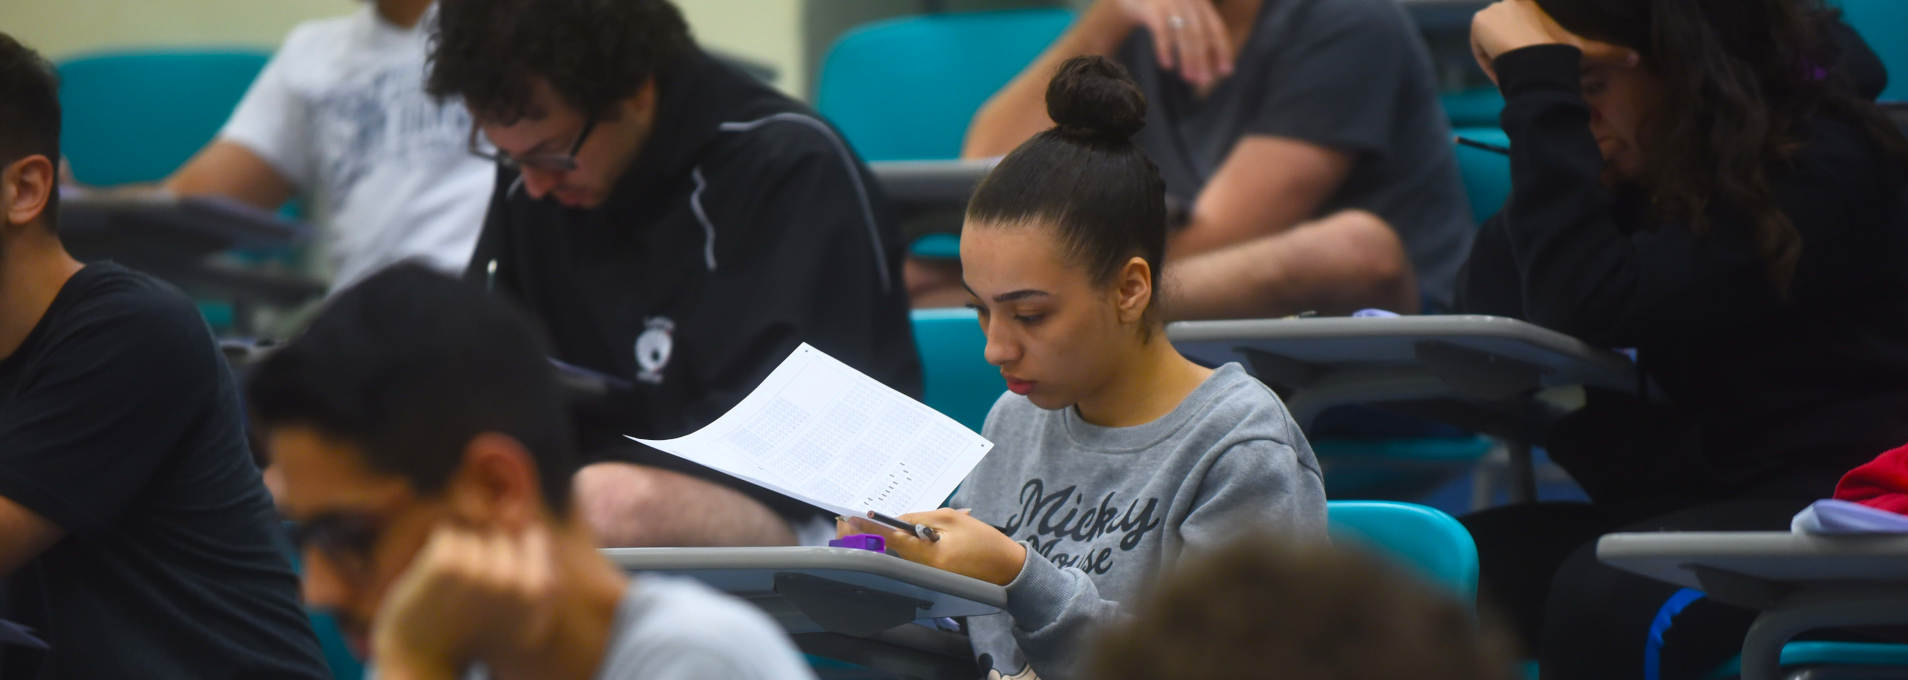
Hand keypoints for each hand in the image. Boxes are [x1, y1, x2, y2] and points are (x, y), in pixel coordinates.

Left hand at [370, 525, 557, 679]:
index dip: (510, 557)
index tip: (493, 591)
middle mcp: (516, 581)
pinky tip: (433, 585)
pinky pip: (446, 534)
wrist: (420, 662)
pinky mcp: (447, 563)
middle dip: (484, 556)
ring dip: (459, 556)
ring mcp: (482, 571)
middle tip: (469, 598)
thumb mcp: (517, 601)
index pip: (532, 535)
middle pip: (502, 534)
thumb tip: (518, 505)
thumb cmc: (472, 630)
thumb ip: (530, 556)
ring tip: (451, 593)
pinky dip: (435, 553)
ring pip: (474, 533)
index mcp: (541, 591)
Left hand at [843, 509, 1027, 585]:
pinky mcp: (929, 576)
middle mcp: (922, 569)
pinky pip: (907, 559)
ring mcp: (925, 575)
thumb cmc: (982, 540)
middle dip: (866, 535)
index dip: (868, 528)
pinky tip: (886, 535)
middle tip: (844, 522)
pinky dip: (895, 547)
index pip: (891, 539)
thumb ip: (920, 518)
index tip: (849, 519)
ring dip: (879, 541)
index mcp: (928, 554)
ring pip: (895, 555)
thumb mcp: (951, 519)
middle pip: (887, 550)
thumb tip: (895, 519)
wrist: (1005, 568)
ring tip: (858, 526)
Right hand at [1108, 0, 1232, 87]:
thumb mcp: (1181, 17)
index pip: (1217, 28)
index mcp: (1201, 2)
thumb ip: (1197, 34)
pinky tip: (1167, 65)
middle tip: (1203, 80)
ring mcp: (1171, 1)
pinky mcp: (1153, 7)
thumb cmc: (1159, 12)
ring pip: (1185, 33)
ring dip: (1188, 58)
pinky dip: (1166, 49)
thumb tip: (1214, 66)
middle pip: (1201, 34)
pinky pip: (1162, 31)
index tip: (1226, 71)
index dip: (1223, 50)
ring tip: (1188, 78)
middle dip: (1203, 59)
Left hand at [1470, 0, 1636, 84]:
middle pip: (1511, 32)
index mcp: (1538, 0)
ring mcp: (1495, 8)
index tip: (1536, 53)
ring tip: (1519, 71)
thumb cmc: (1563, 54)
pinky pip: (1480, 46)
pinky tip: (1503, 69)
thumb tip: (1638, 59)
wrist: (1537, 61)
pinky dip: (1487, 61)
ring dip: (1502, 57)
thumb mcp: (1587, 48)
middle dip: (1517, 51)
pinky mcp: (1479, 21)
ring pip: (1495, 40)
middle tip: (1528, 69)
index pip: (1530, 21)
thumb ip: (1611, 51)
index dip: (1532, 40)